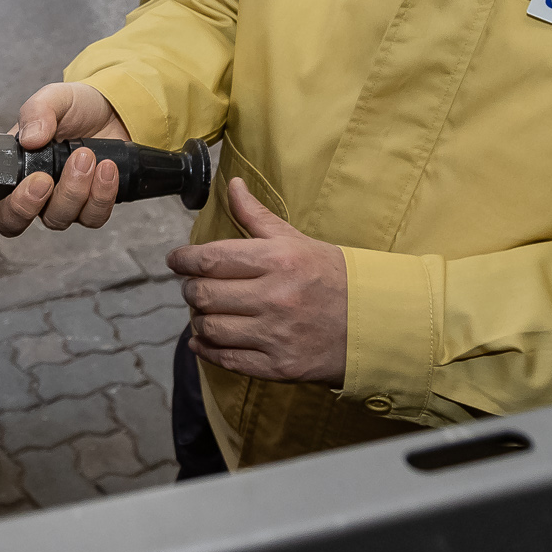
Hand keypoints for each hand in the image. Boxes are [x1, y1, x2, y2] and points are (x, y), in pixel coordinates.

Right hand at [0, 82, 127, 231]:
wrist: (117, 113)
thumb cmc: (76, 108)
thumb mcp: (55, 98)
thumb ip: (39, 111)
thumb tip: (32, 137)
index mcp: (10, 165)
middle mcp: (30, 191)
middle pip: (11, 221)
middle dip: (24, 206)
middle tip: (43, 179)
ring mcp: (59, 203)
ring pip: (56, 219)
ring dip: (73, 190)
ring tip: (86, 156)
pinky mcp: (91, 208)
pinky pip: (91, 218)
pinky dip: (101, 195)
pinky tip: (107, 169)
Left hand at [169, 180, 347, 385]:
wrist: (375, 323)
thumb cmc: (332, 276)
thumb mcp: (297, 240)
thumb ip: (257, 216)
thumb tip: (232, 185)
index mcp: (277, 260)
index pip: (211, 258)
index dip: (184, 259)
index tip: (176, 260)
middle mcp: (274, 297)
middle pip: (204, 294)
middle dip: (190, 289)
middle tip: (193, 286)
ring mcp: (275, 334)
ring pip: (210, 328)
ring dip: (198, 319)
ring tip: (204, 311)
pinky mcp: (278, 366)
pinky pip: (226, 359)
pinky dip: (206, 349)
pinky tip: (202, 340)